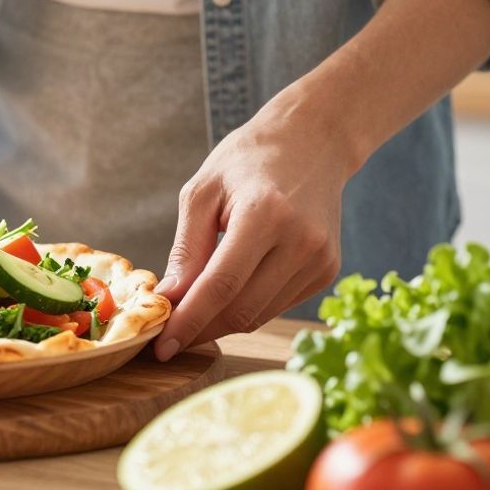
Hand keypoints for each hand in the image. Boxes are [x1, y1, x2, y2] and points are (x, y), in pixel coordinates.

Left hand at [153, 98, 355, 359]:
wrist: (312, 141)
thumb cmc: (248, 160)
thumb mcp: (202, 193)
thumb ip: (186, 249)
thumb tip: (170, 299)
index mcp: (265, 215)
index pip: (221, 287)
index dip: (189, 322)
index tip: (162, 348)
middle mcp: (300, 242)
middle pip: (242, 310)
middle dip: (200, 330)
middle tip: (168, 338)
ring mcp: (320, 259)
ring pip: (260, 315)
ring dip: (221, 323)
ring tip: (191, 315)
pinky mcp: (327, 270)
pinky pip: (277, 305)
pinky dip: (247, 309)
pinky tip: (227, 296)